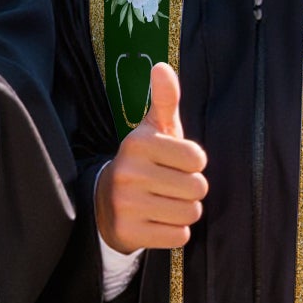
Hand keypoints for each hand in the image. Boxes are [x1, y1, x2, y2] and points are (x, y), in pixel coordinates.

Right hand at [94, 62, 207, 250]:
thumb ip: (164, 100)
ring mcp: (126, 204)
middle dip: (190, 190)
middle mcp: (128, 172)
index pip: (198, 159)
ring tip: (163, 203)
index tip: (174, 163)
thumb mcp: (153, 131)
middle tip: (169, 187)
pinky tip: (156, 221)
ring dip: (184, 211)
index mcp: (138, 143)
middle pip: (198, 188)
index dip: (193, 164)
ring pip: (190, 213)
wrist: (104, 203)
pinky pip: (179, 236)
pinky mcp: (129, 232)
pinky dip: (173, 232)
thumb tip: (162, 66)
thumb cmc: (143, 162)